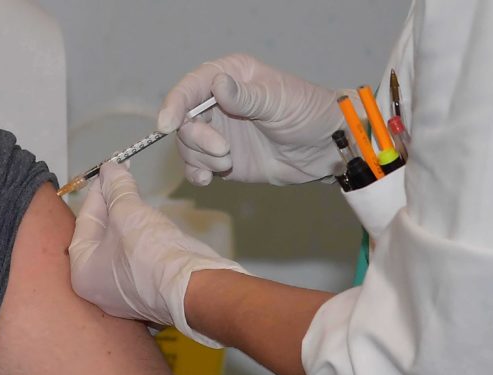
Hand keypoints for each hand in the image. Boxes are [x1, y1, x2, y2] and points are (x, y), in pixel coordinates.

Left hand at [68, 162, 244, 347]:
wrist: (192, 286)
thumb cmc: (149, 251)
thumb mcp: (128, 211)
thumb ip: (116, 187)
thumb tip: (111, 168)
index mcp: (82, 272)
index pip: (86, 222)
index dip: (99, 192)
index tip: (109, 171)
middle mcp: (99, 288)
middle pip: (103, 237)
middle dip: (114, 207)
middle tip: (123, 181)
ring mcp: (126, 295)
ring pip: (122, 249)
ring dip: (130, 224)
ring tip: (139, 200)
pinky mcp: (151, 294)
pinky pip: (140, 261)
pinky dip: (144, 242)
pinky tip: (153, 226)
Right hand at [158, 53, 348, 185]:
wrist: (325, 149)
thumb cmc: (309, 113)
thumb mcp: (279, 100)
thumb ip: (247, 97)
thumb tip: (218, 85)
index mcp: (230, 77)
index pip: (191, 86)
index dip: (175, 104)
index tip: (167, 123)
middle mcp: (218, 103)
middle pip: (183, 119)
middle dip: (196, 137)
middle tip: (222, 150)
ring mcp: (220, 132)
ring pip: (188, 145)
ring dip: (201, 157)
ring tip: (228, 162)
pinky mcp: (224, 159)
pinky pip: (198, 166)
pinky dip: (197, 173)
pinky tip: (209, 179)